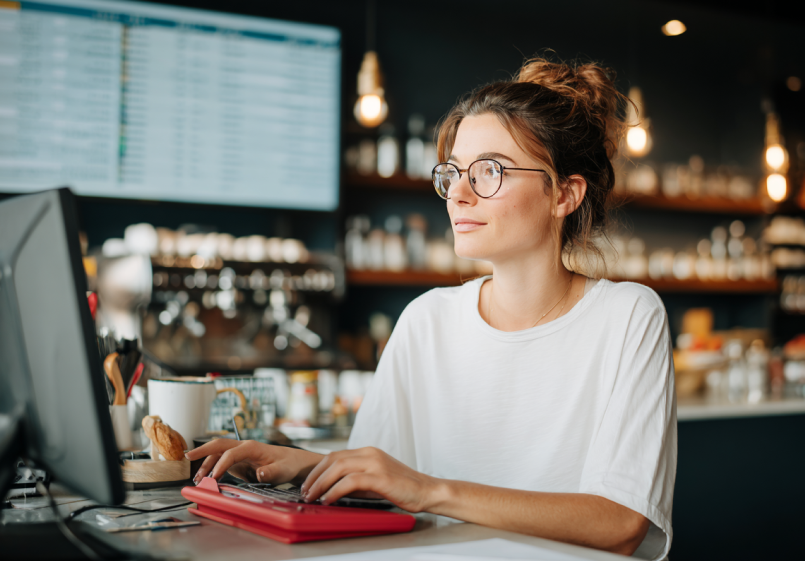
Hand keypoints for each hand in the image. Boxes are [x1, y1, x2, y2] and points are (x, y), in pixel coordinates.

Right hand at [185, 439, 322, 485]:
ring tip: (197, 478)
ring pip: (217, 454)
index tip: (213, 478)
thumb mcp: (282, 470)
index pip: (232, 453)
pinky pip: (221, 462)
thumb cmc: (288, 464)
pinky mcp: (238, 461)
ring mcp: (239, 453)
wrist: (292, 462)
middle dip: (203, 450)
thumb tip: (260, 474)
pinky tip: (205, 478)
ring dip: (206, 464)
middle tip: (188, 456)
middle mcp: (243, 447)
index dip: (221, 465)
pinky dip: (211, 468)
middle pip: (219, 445)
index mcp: (253, 447)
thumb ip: (271, 472)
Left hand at [300, 447, 439, 512]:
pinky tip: (329, 499)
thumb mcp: (375, 480)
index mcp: (368, 452)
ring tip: (312, 496)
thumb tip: (333, 487)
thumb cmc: (402, 488)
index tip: (308, 483)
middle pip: (333, 459)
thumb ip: (356, 479)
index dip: (317, 469)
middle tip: (304, 491)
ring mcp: (375, 463)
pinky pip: (351, 481)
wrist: (427, 491)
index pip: (335, 455)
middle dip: (314, 476)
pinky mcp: (380, 476)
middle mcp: (370, 453)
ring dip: (321, 483)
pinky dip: (336, 490)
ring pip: (339, 467)